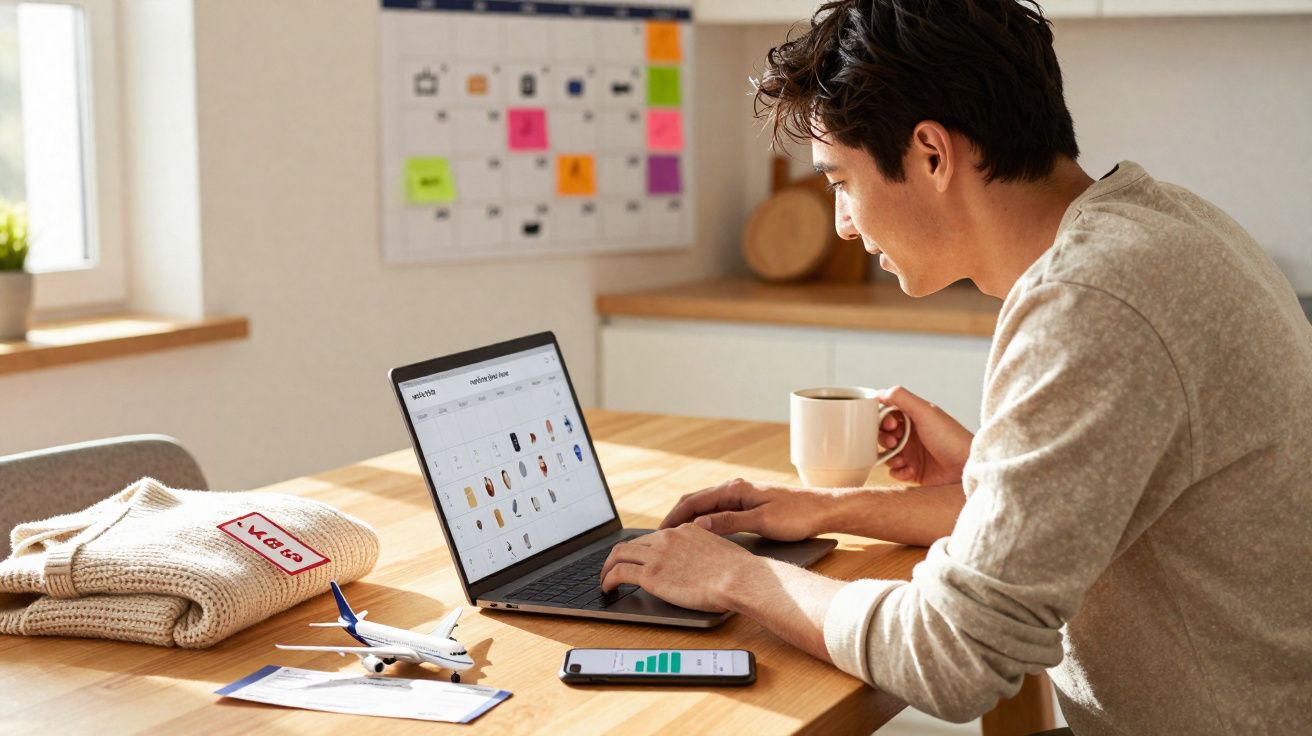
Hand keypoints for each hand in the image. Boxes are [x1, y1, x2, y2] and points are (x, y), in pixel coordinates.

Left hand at [599, 524, 755, 611]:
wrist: (739, 578)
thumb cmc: (737, 570)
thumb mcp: (718, 546)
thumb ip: (703, 546)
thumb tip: (700, 551)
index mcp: (683, 530)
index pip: (651, 537)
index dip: (638, 549)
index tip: (634, 559)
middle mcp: (666, 538)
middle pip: (630, 543)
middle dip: (617, 557)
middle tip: (611, 569)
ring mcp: (657, 555)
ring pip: (618, 555)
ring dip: (606, 568)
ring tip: (604, 581)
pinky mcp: (651, 574)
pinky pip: (619, 572)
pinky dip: (608, 579)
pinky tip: (607, 588)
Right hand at [658, 478, 837, 539]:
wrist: (825, 509)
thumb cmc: (798, 515)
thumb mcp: (762, 522)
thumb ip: (729, 522)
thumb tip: (698, 525)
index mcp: (735, 489)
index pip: (693, 501)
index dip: (673, 517)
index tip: (658, 533)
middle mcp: (735, 488)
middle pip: (695, 502)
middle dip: (675, 518)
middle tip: (657, 538)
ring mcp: (741, 496)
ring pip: (705, 507)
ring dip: (688, 520)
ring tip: (672, 539)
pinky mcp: (748, 505)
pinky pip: (717, 512)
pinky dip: (703, 522)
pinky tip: (699, 536)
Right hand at [877, 386, 972, 486]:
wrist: (966, 466)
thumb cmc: (950, 437)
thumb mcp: (925, 412)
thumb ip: (902, 398)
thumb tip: (880, 393)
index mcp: (913, 417)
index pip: (887, 414)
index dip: (882, 418)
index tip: (890, 424)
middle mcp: (910, 434)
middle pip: (882, 434)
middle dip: (883, 438)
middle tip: (893, 442)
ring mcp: (911, 453)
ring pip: (886, 454)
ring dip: (889, 457)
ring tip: (902, 460)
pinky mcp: (913, 471)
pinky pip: (894, 472)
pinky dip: (898, 472)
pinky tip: (910, 471)